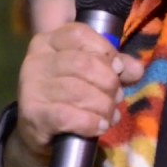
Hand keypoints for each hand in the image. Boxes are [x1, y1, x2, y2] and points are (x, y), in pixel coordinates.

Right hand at [2, 22, 143, 166]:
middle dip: (109, 83)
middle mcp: (35, 60)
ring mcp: (31, 87)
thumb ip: (115, 68)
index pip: (80, 34)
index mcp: (48, 42)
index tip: (118, 69)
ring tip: (109, 115)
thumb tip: (136, 70)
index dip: (105, 51)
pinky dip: (90, 122)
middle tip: (116, 97)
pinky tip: (99, 126)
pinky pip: (68, 116)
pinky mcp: (32, 114)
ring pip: (79, 91)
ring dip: (103, 106)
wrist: (38, 132)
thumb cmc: (68, 96)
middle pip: (83, 63)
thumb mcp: (91, 75)